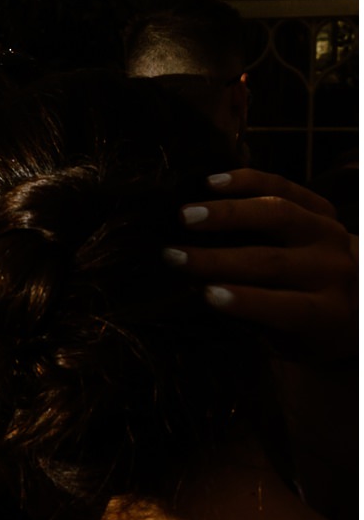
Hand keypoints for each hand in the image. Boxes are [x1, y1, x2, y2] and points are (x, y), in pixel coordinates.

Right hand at [170, 169, 357, 360]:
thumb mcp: (288, 338)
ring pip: (279, 215)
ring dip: (227, 214)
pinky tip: (212, 182)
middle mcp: (334, 270)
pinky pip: (285, 187)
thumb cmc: (308, 326)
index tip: (206, 294)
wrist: (357, 296)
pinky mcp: (324, 208)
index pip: (290, 307)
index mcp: (329, 312)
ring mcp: (331, 233)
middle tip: (173, 255)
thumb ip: (253, 318)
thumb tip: (196, 293)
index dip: (248, 301)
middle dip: (220, 259)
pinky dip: (248, 181)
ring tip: (185, 216)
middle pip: (275, 262)